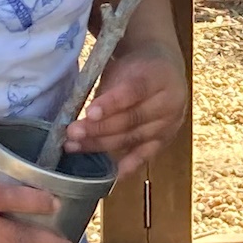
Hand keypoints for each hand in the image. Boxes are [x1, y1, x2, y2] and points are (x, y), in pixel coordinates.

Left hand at [62, 42, 187, 176]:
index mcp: (159, 76)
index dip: (111, 103)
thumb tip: (76, 113)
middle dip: (99, 128)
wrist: (164, 72)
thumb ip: (106, 90)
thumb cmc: (135, 70)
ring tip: (75, 146)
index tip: (88, 112)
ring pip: (134, 138)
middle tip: (72, 133)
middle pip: (132, 119)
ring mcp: (170, 124)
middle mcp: (170, 102)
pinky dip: (129, 165)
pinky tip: (112, 173)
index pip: (134, 90)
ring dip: (102, 145)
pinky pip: (146, 155)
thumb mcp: (122, 68)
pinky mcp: (166, 141)